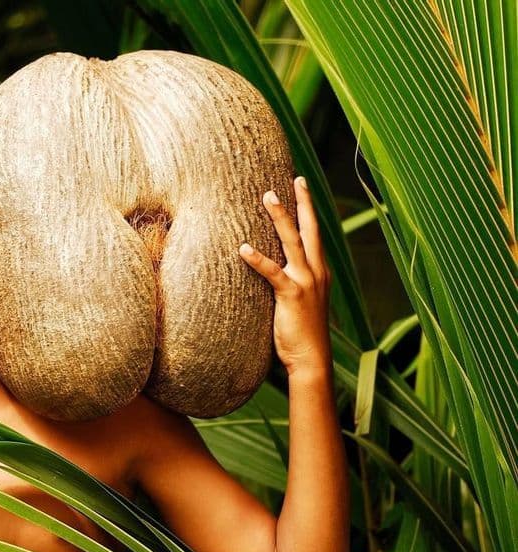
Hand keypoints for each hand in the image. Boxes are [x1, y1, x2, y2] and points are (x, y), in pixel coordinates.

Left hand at [239, 176, 331, 376]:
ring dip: (280, 217)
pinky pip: (272, 272)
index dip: (309, 208)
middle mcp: (316, 272)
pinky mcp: (292, 295)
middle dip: (301, 202)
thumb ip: (292, 283)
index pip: (314, 233)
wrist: (311, 359)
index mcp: (319, 272)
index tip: (302, 186)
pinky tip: (243, 248)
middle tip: (294, 179)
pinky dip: (257, 259)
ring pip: (292, 241)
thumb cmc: (302, 333)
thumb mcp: (301, 302)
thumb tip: (274, 270)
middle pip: (309, 229)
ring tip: (268, 196)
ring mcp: (306, 282)